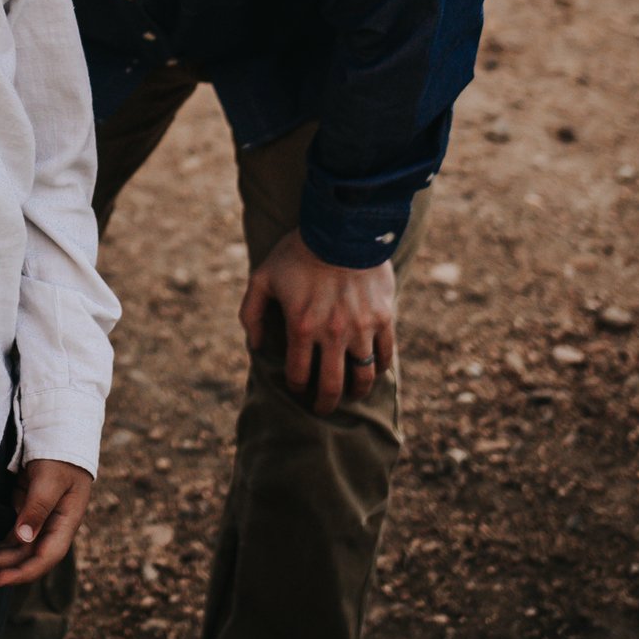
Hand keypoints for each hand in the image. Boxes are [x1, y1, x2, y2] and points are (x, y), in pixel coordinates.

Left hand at [0, 458, 91, 586]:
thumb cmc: (59, 455)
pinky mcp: (25, 512)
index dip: (23, 572)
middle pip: (27, 555)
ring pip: (16, 548)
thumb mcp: (50, 479)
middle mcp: (52, 527)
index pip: (46, 557)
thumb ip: (38, 507)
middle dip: (0, 563)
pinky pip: (10, 535)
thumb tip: (24, 538)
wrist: (58, 435)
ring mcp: (39, 521)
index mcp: (66, 522)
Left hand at [238, 228, 397, 415]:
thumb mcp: (262, 277)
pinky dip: (380, 368)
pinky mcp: (384, 318)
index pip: (298, 375)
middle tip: (322, 410)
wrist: (343, 228)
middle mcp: (333, 334)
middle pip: (331, 386)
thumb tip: (255, 346)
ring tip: (351, 394)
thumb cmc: (298, 252)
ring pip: (363, 376)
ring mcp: (361, 328)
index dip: (296, 388)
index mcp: (302, 327)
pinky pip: (385, 355)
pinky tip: (372, 371)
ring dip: (356, 391)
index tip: (297, 390)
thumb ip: (252, 313)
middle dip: (324, 404)